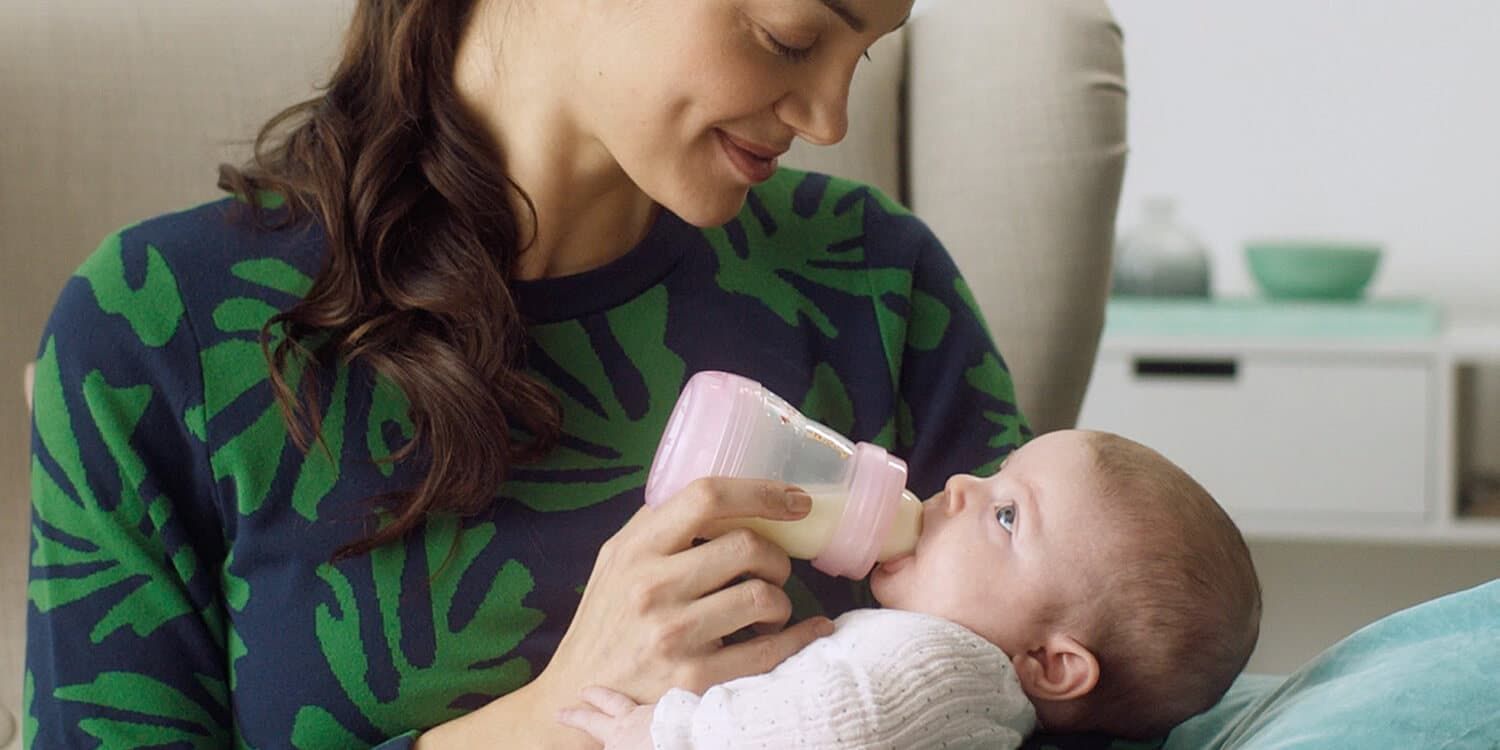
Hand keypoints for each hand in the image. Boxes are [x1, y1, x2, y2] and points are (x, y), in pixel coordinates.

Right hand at [420, 478, 833, 747]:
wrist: (580, 691)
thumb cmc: (607, 620)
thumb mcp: (615, 560)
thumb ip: (657, 526)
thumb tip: (719, 497)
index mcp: (636, 549)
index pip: (706, 497)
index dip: (760, 492)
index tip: (794, 500)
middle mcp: (652, 588)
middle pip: (747, 546)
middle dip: (776, 556)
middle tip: (773, 568)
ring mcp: (674, 636)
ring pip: (763, 596)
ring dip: (781, 599)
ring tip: (768, 608)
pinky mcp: (693, 679)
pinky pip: (767, 651)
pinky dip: (797, 637)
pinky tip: (805, 630)